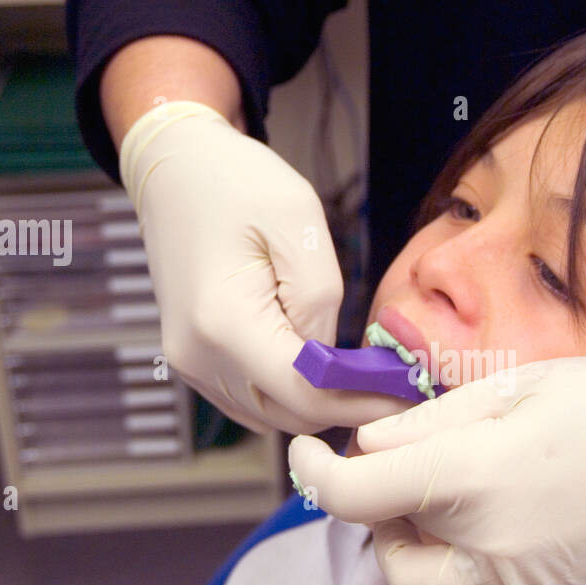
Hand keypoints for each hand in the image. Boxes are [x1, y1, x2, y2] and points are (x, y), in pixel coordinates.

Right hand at [118, 100, 410, 433]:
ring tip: (370, 375)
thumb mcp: (297, 221)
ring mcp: (191, 363)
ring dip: (322, 403)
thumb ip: (319, 297)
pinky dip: (292, 395)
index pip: (305, 393)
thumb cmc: (235, 182)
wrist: (175, 169)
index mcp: (224, 322)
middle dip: (350, 406)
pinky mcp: (195, 360)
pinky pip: (252, 400)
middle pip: (290, 414)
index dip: (363, 400)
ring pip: (272, 415)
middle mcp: (199, 355)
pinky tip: (324, 366)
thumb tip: (331, 358)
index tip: (410, 389)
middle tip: (401, 384)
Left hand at [287, 354, 585, 584]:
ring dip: (402, 551)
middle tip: (403, 461)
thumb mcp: (517, 386)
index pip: (355, 491)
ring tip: (430, 512)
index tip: (305, 452)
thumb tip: (366, 448)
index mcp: (472, 474)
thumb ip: (429, 424)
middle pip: (383, 538)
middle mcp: (485, 539)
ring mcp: (514, 583)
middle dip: (374, 500)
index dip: (315, 470)